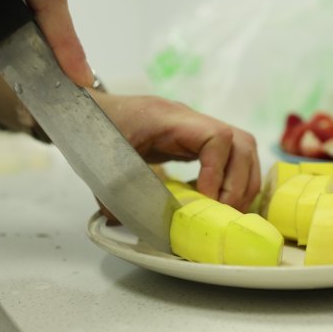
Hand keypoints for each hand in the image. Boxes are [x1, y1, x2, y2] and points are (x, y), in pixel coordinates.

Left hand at [94, 93, 260, 211]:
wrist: (89, 109)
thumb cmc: (96, 128)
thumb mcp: (103, 160)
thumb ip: (114, 190)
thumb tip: (123, 222)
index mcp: (168, 118)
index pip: (216, 136)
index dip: (218, 171)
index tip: (207, 199)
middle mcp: (190, 120)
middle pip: (241, 142)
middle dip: (239, 182)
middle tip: (225, 212)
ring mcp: (197, 129)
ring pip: (243, 149)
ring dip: (243, 183)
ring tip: (229, 211)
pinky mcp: (196, 141)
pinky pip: (231, 156)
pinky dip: (235, 179)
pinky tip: (221, 202)